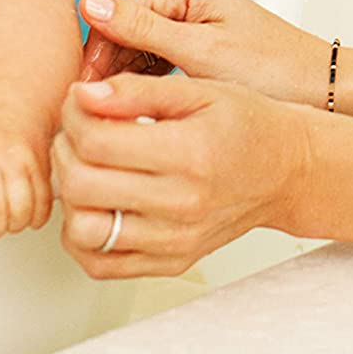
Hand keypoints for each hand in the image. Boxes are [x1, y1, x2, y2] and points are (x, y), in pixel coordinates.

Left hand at [53, 73, 309, 277]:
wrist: (287, 170)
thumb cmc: (247, 124)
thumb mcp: (198, 89)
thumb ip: (137, 90)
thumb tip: (85, 95)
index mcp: (188, 154)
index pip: (96, 140)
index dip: (73, 113)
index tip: (79, 99)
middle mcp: (180, 205)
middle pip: (81, 184)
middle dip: (65, 146)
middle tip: (78, 128)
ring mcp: (174, 241)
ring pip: (83, 230)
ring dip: (71, 195)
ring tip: (86, 165)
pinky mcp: (170, 262)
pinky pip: (101, 264)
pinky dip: (84, 235)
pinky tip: (97, 202)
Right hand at [79, 0, 328, 105]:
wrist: (316, 92)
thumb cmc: (272, 70)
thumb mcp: (201, 54)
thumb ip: (144, 30)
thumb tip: (91, 4)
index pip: (115, 15)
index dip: (96, 57)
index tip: (81, 97)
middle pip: (120, 33)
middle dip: (107, 73)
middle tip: (92, 119)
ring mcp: (184, 19)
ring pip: (132, 51)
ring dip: (121, 82)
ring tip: (110, 121)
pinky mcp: (189, 44)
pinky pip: (150, 62)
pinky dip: (141, 86)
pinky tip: (134, 114)